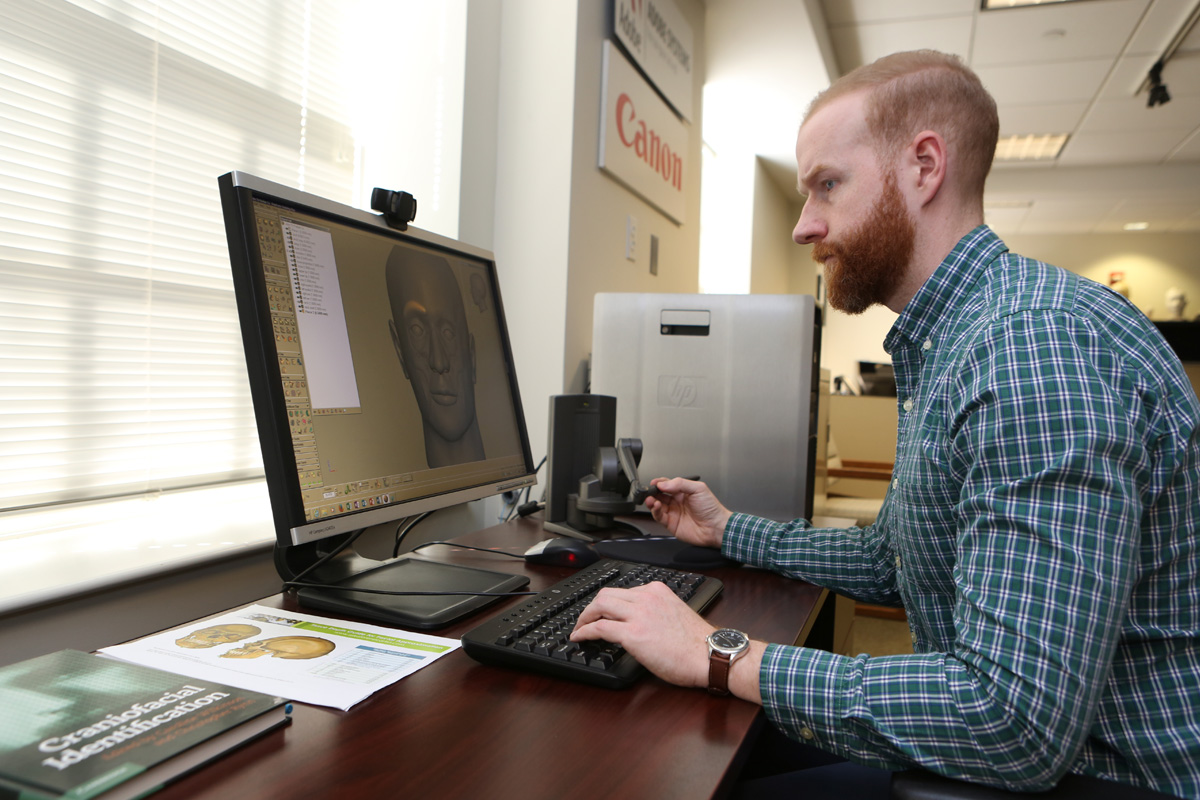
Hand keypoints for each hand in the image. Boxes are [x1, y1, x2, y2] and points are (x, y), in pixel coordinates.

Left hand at [570, 582, 713, 687]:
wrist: (709, 655)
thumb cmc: (697, 644)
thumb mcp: (674, 614)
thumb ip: (655, 612)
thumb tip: (638, 622)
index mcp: (656, 591)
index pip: (623, 592)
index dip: (607, 604)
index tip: (601, 613)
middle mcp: (646, 597)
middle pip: (606, 594)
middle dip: (591, 607)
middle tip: (585, 620)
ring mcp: (638, 614)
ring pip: (599, 605)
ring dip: (584, 617)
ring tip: (579, 628)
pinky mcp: (633, 634)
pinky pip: (599, 627)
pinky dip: (584, 631)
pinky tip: (580, 637)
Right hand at [643, 477, 731, 548]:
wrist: (716, 527)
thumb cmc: (711, 509)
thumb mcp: (698, 489)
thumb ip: (680, 483)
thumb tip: (664, 484)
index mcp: (684, 492)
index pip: (667, 485)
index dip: (660, 483)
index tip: (654, 483)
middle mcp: (677, 502)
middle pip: (660, 495)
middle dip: (653, 492)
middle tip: (649, 491)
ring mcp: (674, 513)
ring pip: (657, 506)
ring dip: (652, 501)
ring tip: (651, 499)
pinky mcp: (671, 524)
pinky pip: (659, 517)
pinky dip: (655, 511)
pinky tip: (655, 506)